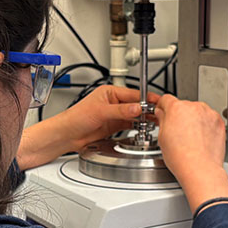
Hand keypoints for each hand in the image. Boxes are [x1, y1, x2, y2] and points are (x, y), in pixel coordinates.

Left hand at [17, 86, 158, 169]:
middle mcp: (113, 102)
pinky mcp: (114, 126)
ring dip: (144, 118)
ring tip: (156, 122)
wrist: (67, 135)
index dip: (146, 99)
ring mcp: (115, 115)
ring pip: (135, 115)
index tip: (157, 103)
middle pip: (136, 104)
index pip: (133, 94)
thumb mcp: (100, 112)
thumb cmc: (76, 118)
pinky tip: (145, 128)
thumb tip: (137, 108)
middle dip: (147, 109)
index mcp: (110, 92)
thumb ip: (120, 111)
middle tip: (160, 114)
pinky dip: (138, 126)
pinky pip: (130, 125)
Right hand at [154, 95, 227, 212]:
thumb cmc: (182, 157)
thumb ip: (162, 120)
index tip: (162, 113)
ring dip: (193, 119)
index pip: (166, 99)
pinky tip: (200, 139)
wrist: (200, 168)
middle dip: (179, 115)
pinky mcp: (219, 122)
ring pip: (197, 112)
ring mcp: (208, 114)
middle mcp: (194, 107)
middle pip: (183, 106)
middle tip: (176, 131)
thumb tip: (162, 114)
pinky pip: (209, 119)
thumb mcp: (162, 137)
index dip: (162, 107)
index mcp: (177, 108)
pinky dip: (205, 125)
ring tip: (190, 137)